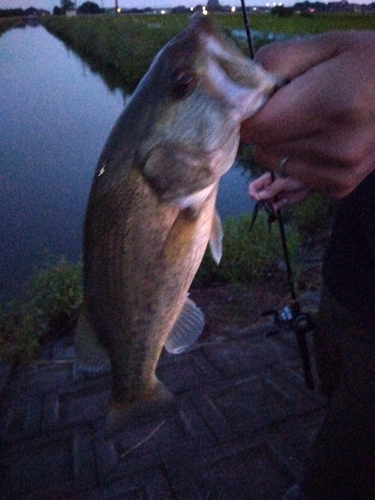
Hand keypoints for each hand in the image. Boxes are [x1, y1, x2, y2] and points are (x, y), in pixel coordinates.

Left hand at [241, 30, 374, 198]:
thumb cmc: (368, 64)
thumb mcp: (328, 45)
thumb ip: (278, 61)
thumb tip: (242, 91)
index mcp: (330, 105)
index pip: (256, 128)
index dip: (250, 113)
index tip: (262, 100)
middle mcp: (335, 148)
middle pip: (262, 148)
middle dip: (267, 127)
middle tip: (293, 107)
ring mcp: (339, 173)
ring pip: (274, 164)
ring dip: (281, 146)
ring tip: (312, 124)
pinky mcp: (340, 187)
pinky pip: (294, 176)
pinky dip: (299, 160)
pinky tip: (324, 142)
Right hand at [249, 172, 310, 210]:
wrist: (309, 182)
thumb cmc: (296, 177)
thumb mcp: (283, 182)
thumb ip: (271, 190)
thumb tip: (259, 197)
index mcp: (267, 180)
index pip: (253, 186)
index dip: (252, 192)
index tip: (256, 198)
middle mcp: (269, 189)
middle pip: (258, 197)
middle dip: (262, 201)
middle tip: (270, 200)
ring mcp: (275, 196)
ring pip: (267, 204)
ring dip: (271, 204)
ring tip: (282, 199)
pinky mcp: (281, 202)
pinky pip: (275, 208)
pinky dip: (278, 207)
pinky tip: (285, 201)